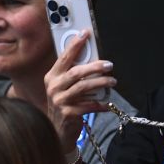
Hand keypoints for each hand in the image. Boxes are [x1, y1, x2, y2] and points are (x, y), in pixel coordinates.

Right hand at [44, 29, 116, 147]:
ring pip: (83, 87)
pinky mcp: (68, 114)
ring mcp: (60, 101)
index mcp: (52, 77)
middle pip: (76, 72)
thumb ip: (74, 74)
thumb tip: (93, 59)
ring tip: (112, 81)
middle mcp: (53, 87)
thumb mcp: (63, 87)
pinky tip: (108, 103)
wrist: (58, 130)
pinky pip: (89, 106)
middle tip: (109, 65)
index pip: (64, 57)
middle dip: (95, 67)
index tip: (86, 34)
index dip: (75, 45)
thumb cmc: (64, 104)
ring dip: (100, 83)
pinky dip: (100, 104)